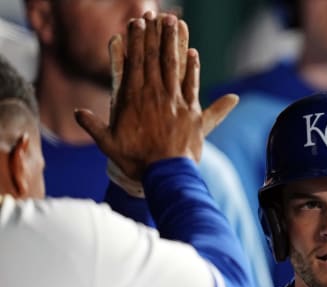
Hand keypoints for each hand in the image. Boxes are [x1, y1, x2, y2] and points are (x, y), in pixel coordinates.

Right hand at [74, 11, 237, 179]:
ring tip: (173, 23)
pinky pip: (193, 85)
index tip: (137, 24)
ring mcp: (175, 102)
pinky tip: (193, 53)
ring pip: (174, 66)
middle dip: (154, 35)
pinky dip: (194, 68)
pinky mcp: (192, 112)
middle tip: (154, 15)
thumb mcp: (109, 145)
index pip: (134, 63)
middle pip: (154, 58)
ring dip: (173, 43)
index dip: (136, 42)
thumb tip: (78, 113)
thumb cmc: (137, 162)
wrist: (166, 175)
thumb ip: (94, 126)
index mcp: (134, 99)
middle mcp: (155, 95)